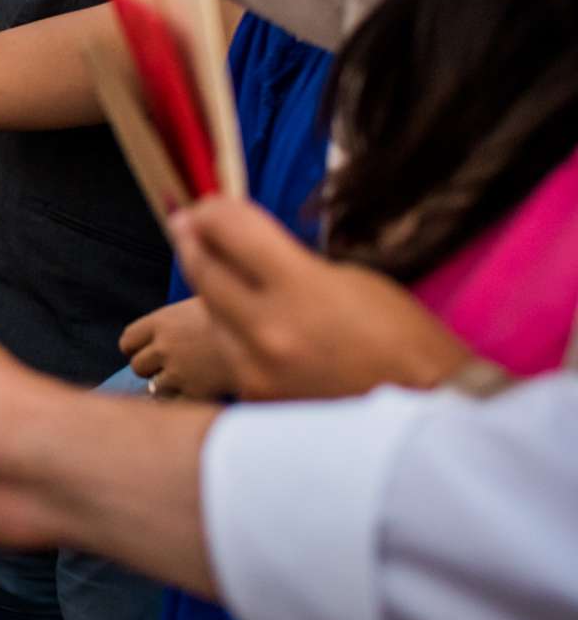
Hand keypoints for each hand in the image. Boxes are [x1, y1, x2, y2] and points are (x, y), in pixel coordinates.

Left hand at [118, 297, 237, 400]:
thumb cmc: (243, 315)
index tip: (146, 350)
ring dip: (169, 387)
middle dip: (151, 368)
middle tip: (171, 367)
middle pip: (138, 366)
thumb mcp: (207, 302)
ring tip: (191, 380)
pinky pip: (177, 404)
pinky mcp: (195, 393)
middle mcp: (164, 347)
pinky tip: (201, 394)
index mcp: (162, 321)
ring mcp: (178, 372)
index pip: (128, 339)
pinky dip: (185, 402)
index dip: (135, 347)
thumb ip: (186, 316)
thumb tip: (179, 322)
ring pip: (156, 388)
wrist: (267, 337)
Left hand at [172, 196, 476, 401]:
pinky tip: (249, 320)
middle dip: (193, 241)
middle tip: (186, 224)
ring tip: (216, 267)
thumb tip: (238, 242)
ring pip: (210, 313)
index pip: (231, 231)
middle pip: (204, 271)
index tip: (206, 205)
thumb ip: (287, 260)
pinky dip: (235, 331)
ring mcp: (257, 371)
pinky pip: (231, 352)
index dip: (212, 211)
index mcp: (302, 290)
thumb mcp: (351, 279)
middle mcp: (269, 332)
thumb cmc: (404, 338)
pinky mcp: (256, 400)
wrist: (432, 413)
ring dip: (211, 287)